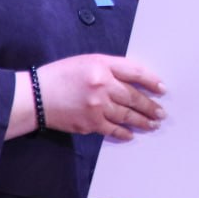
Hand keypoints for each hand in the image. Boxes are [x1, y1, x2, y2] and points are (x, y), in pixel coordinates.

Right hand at [36, 54, 164, 139]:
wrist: (36, 96)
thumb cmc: (61, 76)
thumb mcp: (86, 62)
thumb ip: (110, 68)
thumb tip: (134, 80)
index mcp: (101, 66)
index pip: (135, 72)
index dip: (151, 81)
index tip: (162, 88)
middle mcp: (102, 85)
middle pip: (134, 96)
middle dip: (150, 106)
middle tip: (161, 113)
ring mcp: (97, 106)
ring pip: (127, 115)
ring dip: (143, 121)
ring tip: (153, 124)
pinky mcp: (90, 123)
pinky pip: (113, 130)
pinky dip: (124, 133)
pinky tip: (132, 134)